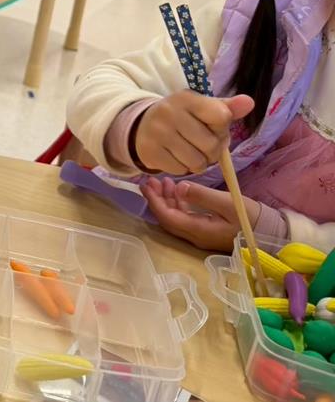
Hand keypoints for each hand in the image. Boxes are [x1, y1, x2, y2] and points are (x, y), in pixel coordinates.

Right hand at [133, 91, 253, 173]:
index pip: (221, 116)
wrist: (143, 126)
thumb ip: (227, 108)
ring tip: (192, 153)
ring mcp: (158, 133)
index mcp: (186, 98)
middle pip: (211, 145)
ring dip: (200, 163)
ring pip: (197, 162)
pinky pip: (181, 170)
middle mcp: (169, 113)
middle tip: (203, 145)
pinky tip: (177, 157)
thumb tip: (249, 103)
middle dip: (213, 150)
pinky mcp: (150, 152)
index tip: (212, 127)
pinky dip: (183, 168)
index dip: (222, 128)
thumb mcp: (202, 108)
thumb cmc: (182, 117)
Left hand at [141, 176, 261, 251]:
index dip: (154, 201)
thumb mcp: (227, 203)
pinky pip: (185, 218)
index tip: (146, 185)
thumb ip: (201, 196)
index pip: (167, 217)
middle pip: (168, 219)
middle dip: (157, 199)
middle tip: (151, 180)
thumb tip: (178, 187)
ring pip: (176, 218)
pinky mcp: (207, 231)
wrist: (272, 233)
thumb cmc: (251, 217)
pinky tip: (178, 191)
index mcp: (198, 231)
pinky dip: (178, 204)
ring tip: (163, 181)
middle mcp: (195, 236)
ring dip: (167, 200)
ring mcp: (201, 235)